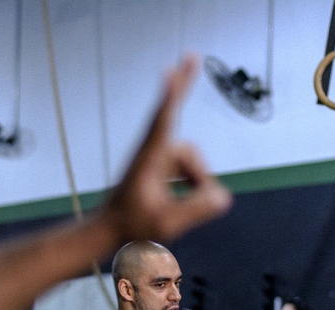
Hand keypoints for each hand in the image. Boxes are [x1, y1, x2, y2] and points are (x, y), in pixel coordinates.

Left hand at [99, 55, 231, 243]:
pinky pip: (192, 170)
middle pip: (190, 153)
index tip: (171, 71)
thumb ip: (197, 210)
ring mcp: (159, 155)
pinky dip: (193, 185)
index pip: (163, 122)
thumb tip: (223, 196)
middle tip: (191, 58)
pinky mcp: (164, 162)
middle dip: (196, 176)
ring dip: (194, 186)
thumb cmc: (134, 223)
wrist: (111, 226)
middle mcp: (154, 151)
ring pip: (194, 164)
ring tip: (171, 208)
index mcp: (149, 160)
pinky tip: (174, 198)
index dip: (170, 97)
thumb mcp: (167, 224)